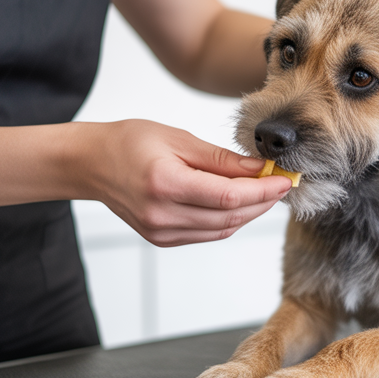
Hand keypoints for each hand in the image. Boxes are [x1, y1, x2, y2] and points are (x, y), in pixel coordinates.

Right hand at [87, 120, 290, 246]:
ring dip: (249, 212)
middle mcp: (163, 215)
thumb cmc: (131, 142)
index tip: (285, 179)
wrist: (92, 164)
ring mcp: (161, 231)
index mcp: (166, 185)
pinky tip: (240, 202)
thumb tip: (260, 168)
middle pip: (230, 216)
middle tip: (282, 184)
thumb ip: (221, 159)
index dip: (263, 191)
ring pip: (222, 228)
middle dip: (262, 202)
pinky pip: (207, 232)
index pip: (229, 197)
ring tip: (265, 191)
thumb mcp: (179, 139)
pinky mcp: (162, 238)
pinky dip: (229, 219)